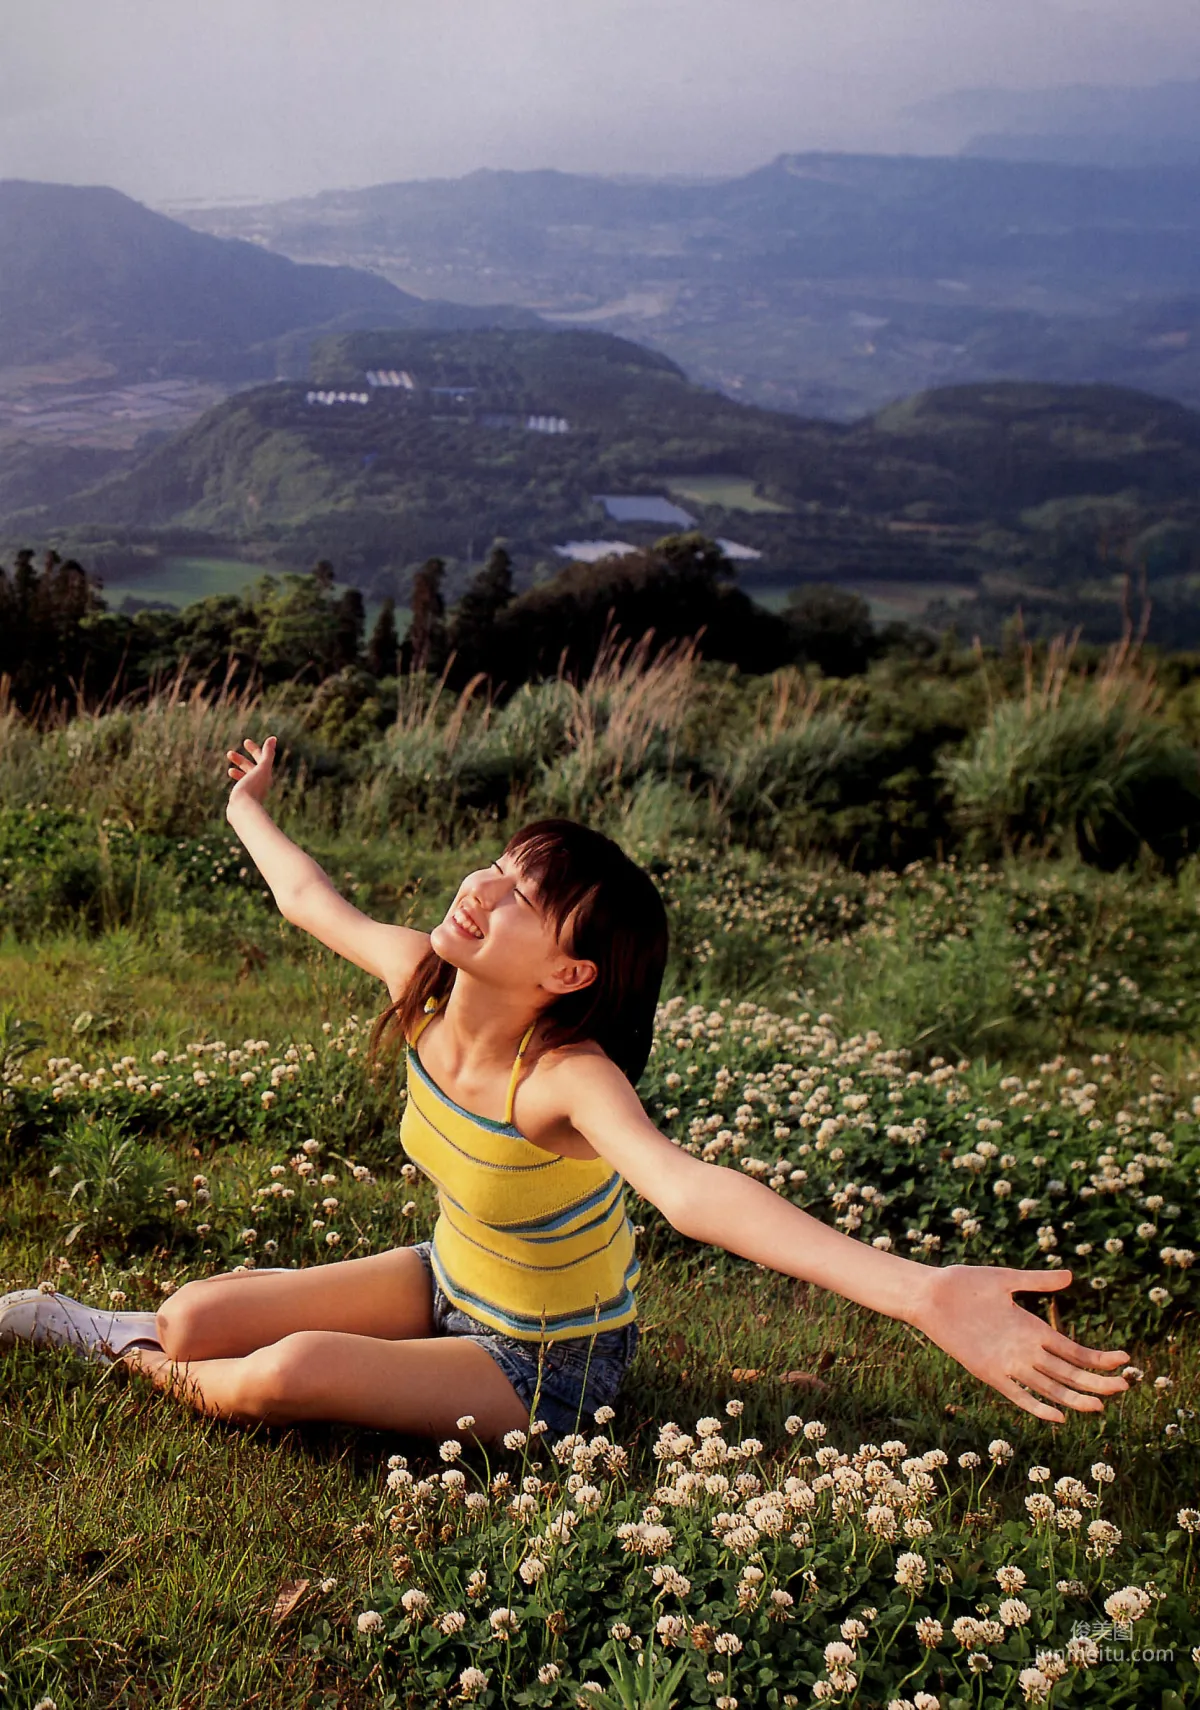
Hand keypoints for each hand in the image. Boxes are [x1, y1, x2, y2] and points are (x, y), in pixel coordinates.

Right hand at [226, 735, 276, 807]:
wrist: (243, 810)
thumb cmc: (252, 788)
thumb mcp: (261, 768)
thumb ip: (267, 754)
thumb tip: (273, 738)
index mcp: (265, 775)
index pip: (262, 758)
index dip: (254, 749)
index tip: (245, 741)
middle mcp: (260, 783)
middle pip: (252, 768)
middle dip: (241, 760)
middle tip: (229, 753)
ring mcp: (252, 791)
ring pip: (245, 777)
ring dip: (237, 770)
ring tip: (228, 769)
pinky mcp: (244, 798)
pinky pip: (241, 786)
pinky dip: (237, 779)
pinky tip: (230, 779)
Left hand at [913, 1264, 1129, 1422]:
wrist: (929, 1295)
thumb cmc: (965, 1283)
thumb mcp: (1006, 1280)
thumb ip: (1037, 1281)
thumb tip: (1071, 1276)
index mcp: (1032, 1328)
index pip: (1074, 1350)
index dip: (1099, 1358)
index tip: (1125, 1360)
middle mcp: (1025, 1349)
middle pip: (1069, 1372)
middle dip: (1097, 1381)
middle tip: (1125, 1388)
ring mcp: (1008, 1363)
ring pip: (1049, 1387)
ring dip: (1074, 1397)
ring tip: (1101, 1407)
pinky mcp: (988, 1372)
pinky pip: (1017, 1395)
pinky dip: (1036, 1406)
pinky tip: (1057, 1415)